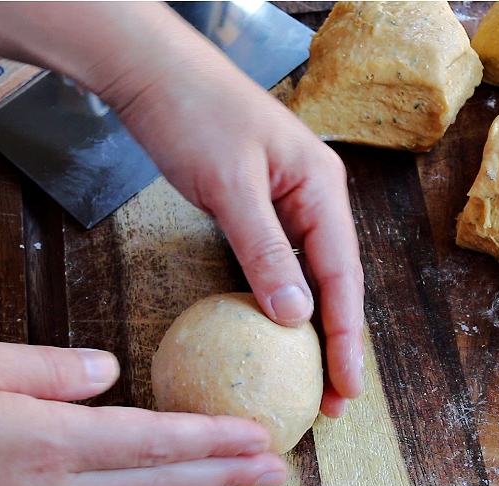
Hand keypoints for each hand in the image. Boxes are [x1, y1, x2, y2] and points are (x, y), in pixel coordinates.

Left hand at [0, 2, 366, 416]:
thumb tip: (295, 316)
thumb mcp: (229, 186)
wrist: (152, 72)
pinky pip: (280, 261)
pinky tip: (276, 329)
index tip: (346, 388)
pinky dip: (281, 299)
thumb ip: (263, 251)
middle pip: (336, 281)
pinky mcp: (260, 205)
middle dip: (337, 342)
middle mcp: (315, 196)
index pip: (342, 276)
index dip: (345, 336)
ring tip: (311, 378)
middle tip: (333, 400)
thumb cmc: (192, 114)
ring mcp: (289, 200)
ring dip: (311, 326)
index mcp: (320, 187)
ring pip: (310, 275)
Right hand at [0, 337, 285, 485]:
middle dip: (223, 475)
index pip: (154, 440)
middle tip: (274, 469)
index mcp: (48, 441)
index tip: (257, 436)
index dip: (212, 439)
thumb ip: (50, 367)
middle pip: (159, 481)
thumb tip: (106, 371)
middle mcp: (53, 485)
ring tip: (236, 483)